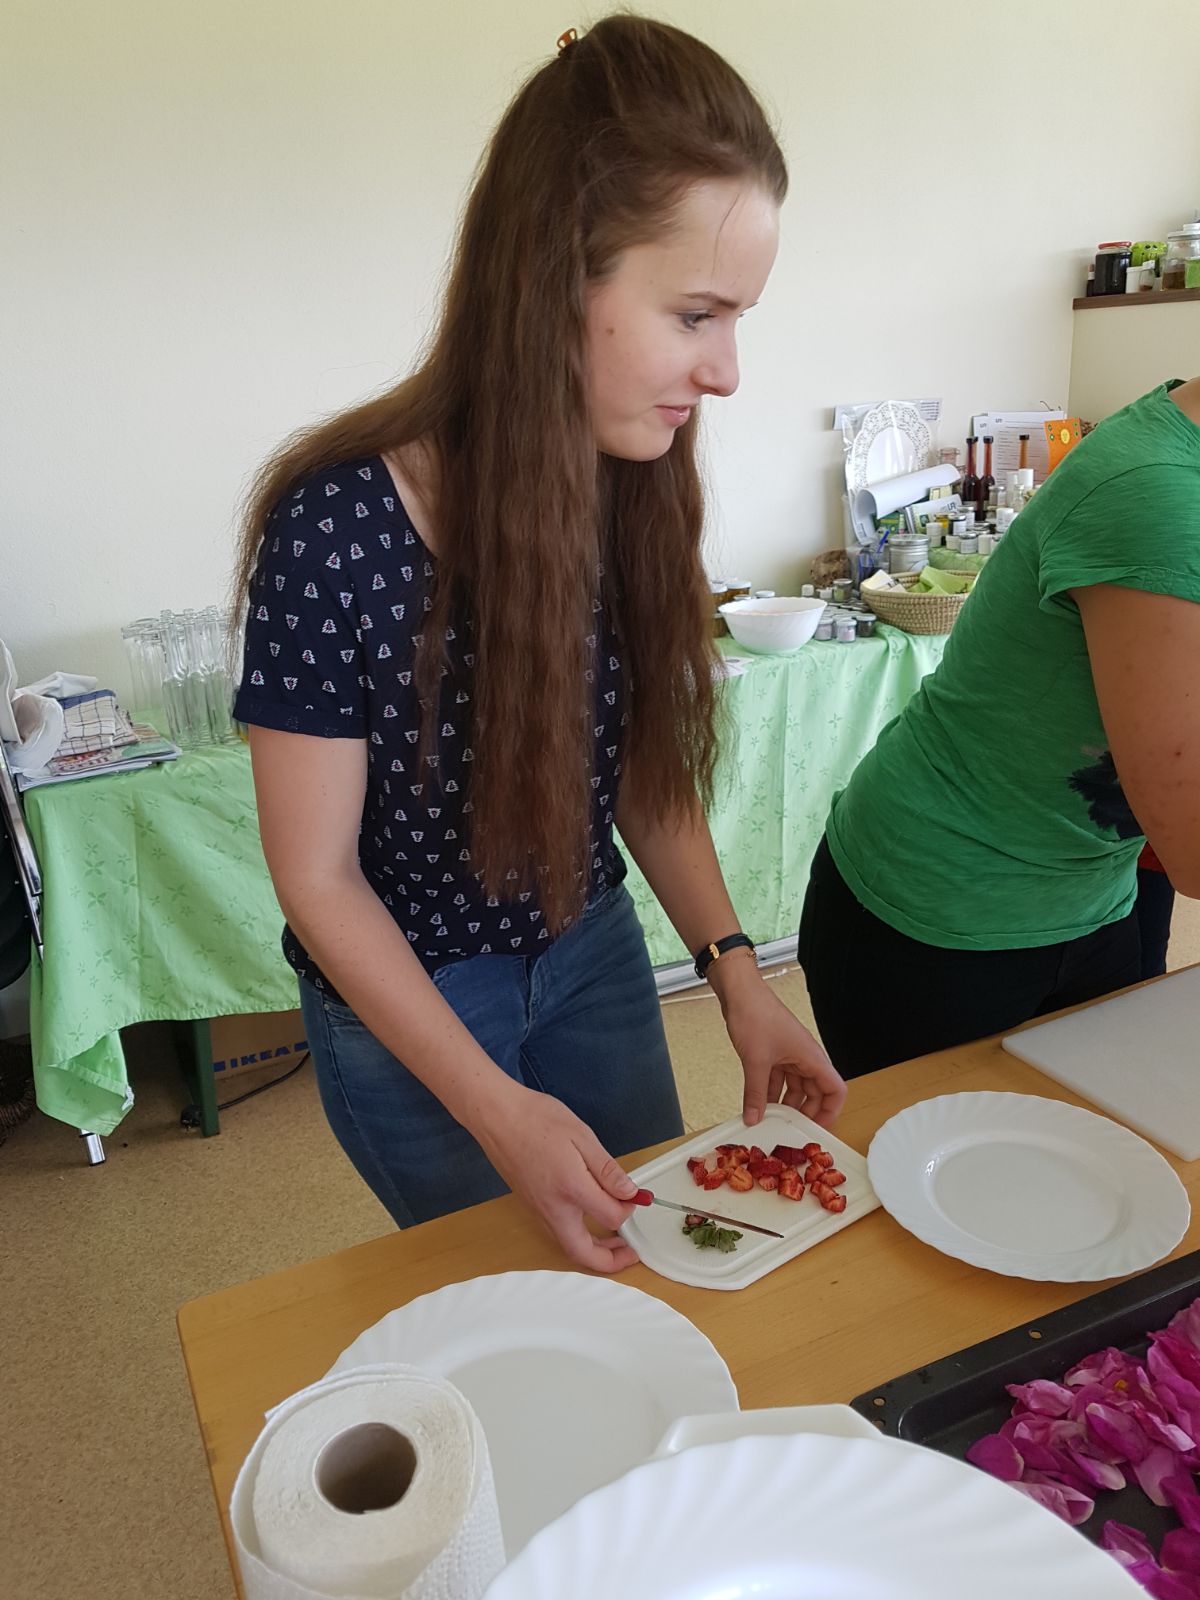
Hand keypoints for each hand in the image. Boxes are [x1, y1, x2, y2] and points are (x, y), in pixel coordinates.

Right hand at [473, 1083, 641, 1272]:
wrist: (496, 1116)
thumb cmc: (534, 1119)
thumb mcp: (582, 1137)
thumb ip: (608, 1170)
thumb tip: (629, 1192)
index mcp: (571, 1189)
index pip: (610, 1217)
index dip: (629, 1209)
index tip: (635, 1197)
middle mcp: (552, 1208)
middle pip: (582, 1253)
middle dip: (609, 1261)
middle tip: (628, 1253)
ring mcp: (538, 1209)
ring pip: (568, 1245)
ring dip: (593, 1250)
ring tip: (613, 1240)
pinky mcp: (531, 1205)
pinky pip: (557, 1230)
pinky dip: (577, 1234)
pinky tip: (587, 1216)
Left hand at [709, 955, 846, 1129]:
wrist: (739, 993)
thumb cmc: (756, 1015)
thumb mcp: (756, 1061)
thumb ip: (755, 1094)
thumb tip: (754, 1118)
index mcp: (812, 1057)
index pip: (836, 1089)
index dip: (831, 1111)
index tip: (818, 1129)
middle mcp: (805, 1057)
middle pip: (815, 1091)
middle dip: (806, 1111)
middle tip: (793, 1130)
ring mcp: (790, 1055)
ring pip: (795, 1086)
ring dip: (786, 1103)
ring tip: (774, 1121)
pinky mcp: (774, 1052)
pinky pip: (778, 1078)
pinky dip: (770, 1092)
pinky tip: (758, 1105)